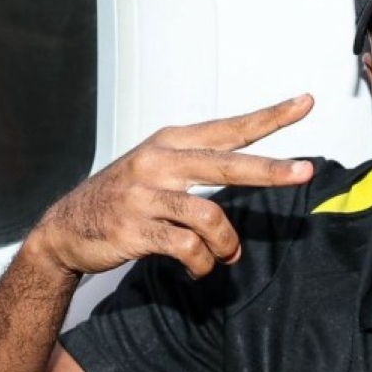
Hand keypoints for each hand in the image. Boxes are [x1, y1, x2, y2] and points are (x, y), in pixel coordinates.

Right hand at [31, 95, 315, 277]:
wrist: (64, 228)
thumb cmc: (122, 198)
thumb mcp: (157, 169)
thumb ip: (202, 170)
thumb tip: (253, 178)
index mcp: (170, 143)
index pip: (230, 128)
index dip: (270, 117)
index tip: (305, 102)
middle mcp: (159, 162)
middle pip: (227, 164)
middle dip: (271, 170)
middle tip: (306, 172)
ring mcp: (145, 195)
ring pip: (210, 217)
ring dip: (226, 244)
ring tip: (226, 256)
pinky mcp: (135, 229)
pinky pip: (187, 248)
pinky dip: (202, 263)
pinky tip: (200, 268)